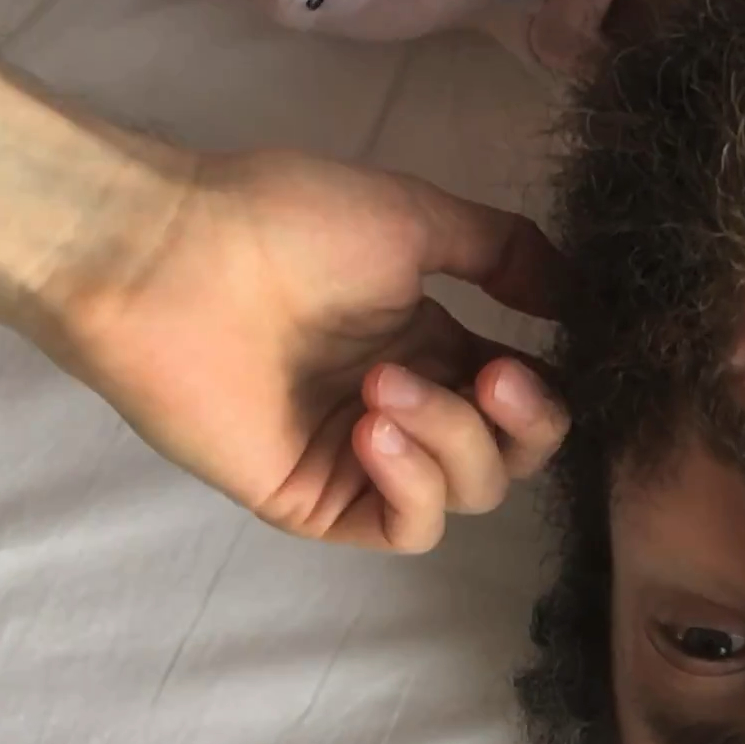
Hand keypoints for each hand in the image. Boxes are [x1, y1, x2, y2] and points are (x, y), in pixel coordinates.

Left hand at [43, 149, 569, 552]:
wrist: (166, 255)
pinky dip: (414, 485)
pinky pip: (406, 527)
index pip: (525, 396)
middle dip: (524, 422)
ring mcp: (363, 459)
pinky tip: (377, 431)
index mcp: (431, 344)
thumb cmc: (281, 221)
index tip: (556, 349)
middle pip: (512, 456)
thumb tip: (578, 296)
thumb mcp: (415, 216)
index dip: (552, 384)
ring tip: (382, 383)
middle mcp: (407, 406)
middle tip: (491, 377)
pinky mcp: (318, 501)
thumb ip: (504, 251)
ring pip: (468, 493)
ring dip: (451, 439)